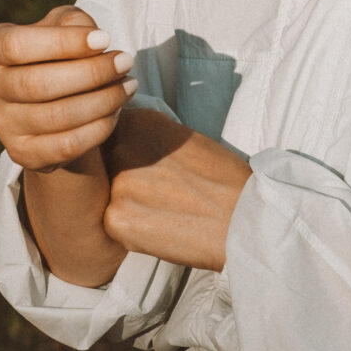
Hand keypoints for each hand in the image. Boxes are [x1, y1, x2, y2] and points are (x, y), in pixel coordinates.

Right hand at [0, 5, 137, 169]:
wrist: (53, 102)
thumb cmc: (59, 53)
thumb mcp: (62, 26)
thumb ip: (73, 23)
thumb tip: (94, 40)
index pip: (16, 45)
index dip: (63, 42)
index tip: (106, 39)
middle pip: (37, 84)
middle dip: (91, 73)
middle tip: (126, 62)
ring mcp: (2, 124)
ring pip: (56, 117)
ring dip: (103, 100)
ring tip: (129, 85)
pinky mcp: (22, 153)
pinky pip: (66, 146)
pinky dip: (98, 128)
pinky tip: (116, 111)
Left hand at [104, 106, 252, 272]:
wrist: (246, 220)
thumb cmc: (224, 181)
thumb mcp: (184, 139)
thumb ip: (148, 138)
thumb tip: (121, 141)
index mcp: (141, 121)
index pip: (109, 132)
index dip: (126, 153)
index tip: (146, 166)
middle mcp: (123, 147)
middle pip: (104, 163)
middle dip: (122, 177)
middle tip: (157, 192)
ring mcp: (115, 184)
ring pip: (106, 194)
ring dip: (126, 203)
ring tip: (162, 211)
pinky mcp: (115, 220)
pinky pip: (113, 223)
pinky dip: (131, 229)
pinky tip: (160, 228)